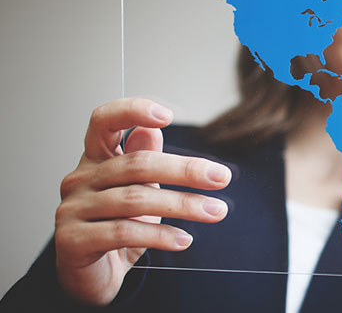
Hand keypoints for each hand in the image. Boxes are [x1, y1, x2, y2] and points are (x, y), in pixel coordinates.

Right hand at [54, 98, 231, 305]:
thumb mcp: (138, 189)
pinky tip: (184, 240)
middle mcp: (80, 179)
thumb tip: (153, 129)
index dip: (132, 111)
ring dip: (184, 205)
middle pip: (136, 164)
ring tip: (216, 212)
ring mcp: (72, 209)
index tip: (168, 116)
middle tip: (222, 177)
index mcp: (95, 159)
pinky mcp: (72, 241)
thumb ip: (143, 158)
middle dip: (185, 170)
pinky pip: (123, 232)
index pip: (103, 121)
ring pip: (135, 199)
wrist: (92, 276)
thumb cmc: (117, 225)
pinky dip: (160, 235)